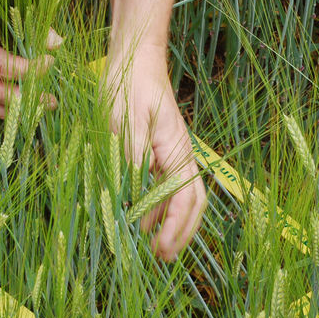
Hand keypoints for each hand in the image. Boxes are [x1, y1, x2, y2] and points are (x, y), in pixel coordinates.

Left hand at [104, 44, 206, 260]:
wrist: (135, 59)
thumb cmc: (131, 84)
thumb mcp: (126, 118)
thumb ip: (132, 154)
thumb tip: (134, 190)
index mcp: (177, 151)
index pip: (185, 199)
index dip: (175, 228)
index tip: (162, 249)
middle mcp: (179, 158)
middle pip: (192, 205)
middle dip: (181, 234)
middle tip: (162, 258)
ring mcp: (171, 156)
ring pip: (180, 199)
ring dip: (169, 225)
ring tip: (151, 248)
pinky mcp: (158, 153)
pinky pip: (164, 188)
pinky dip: (158, 209)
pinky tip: (142, 219)